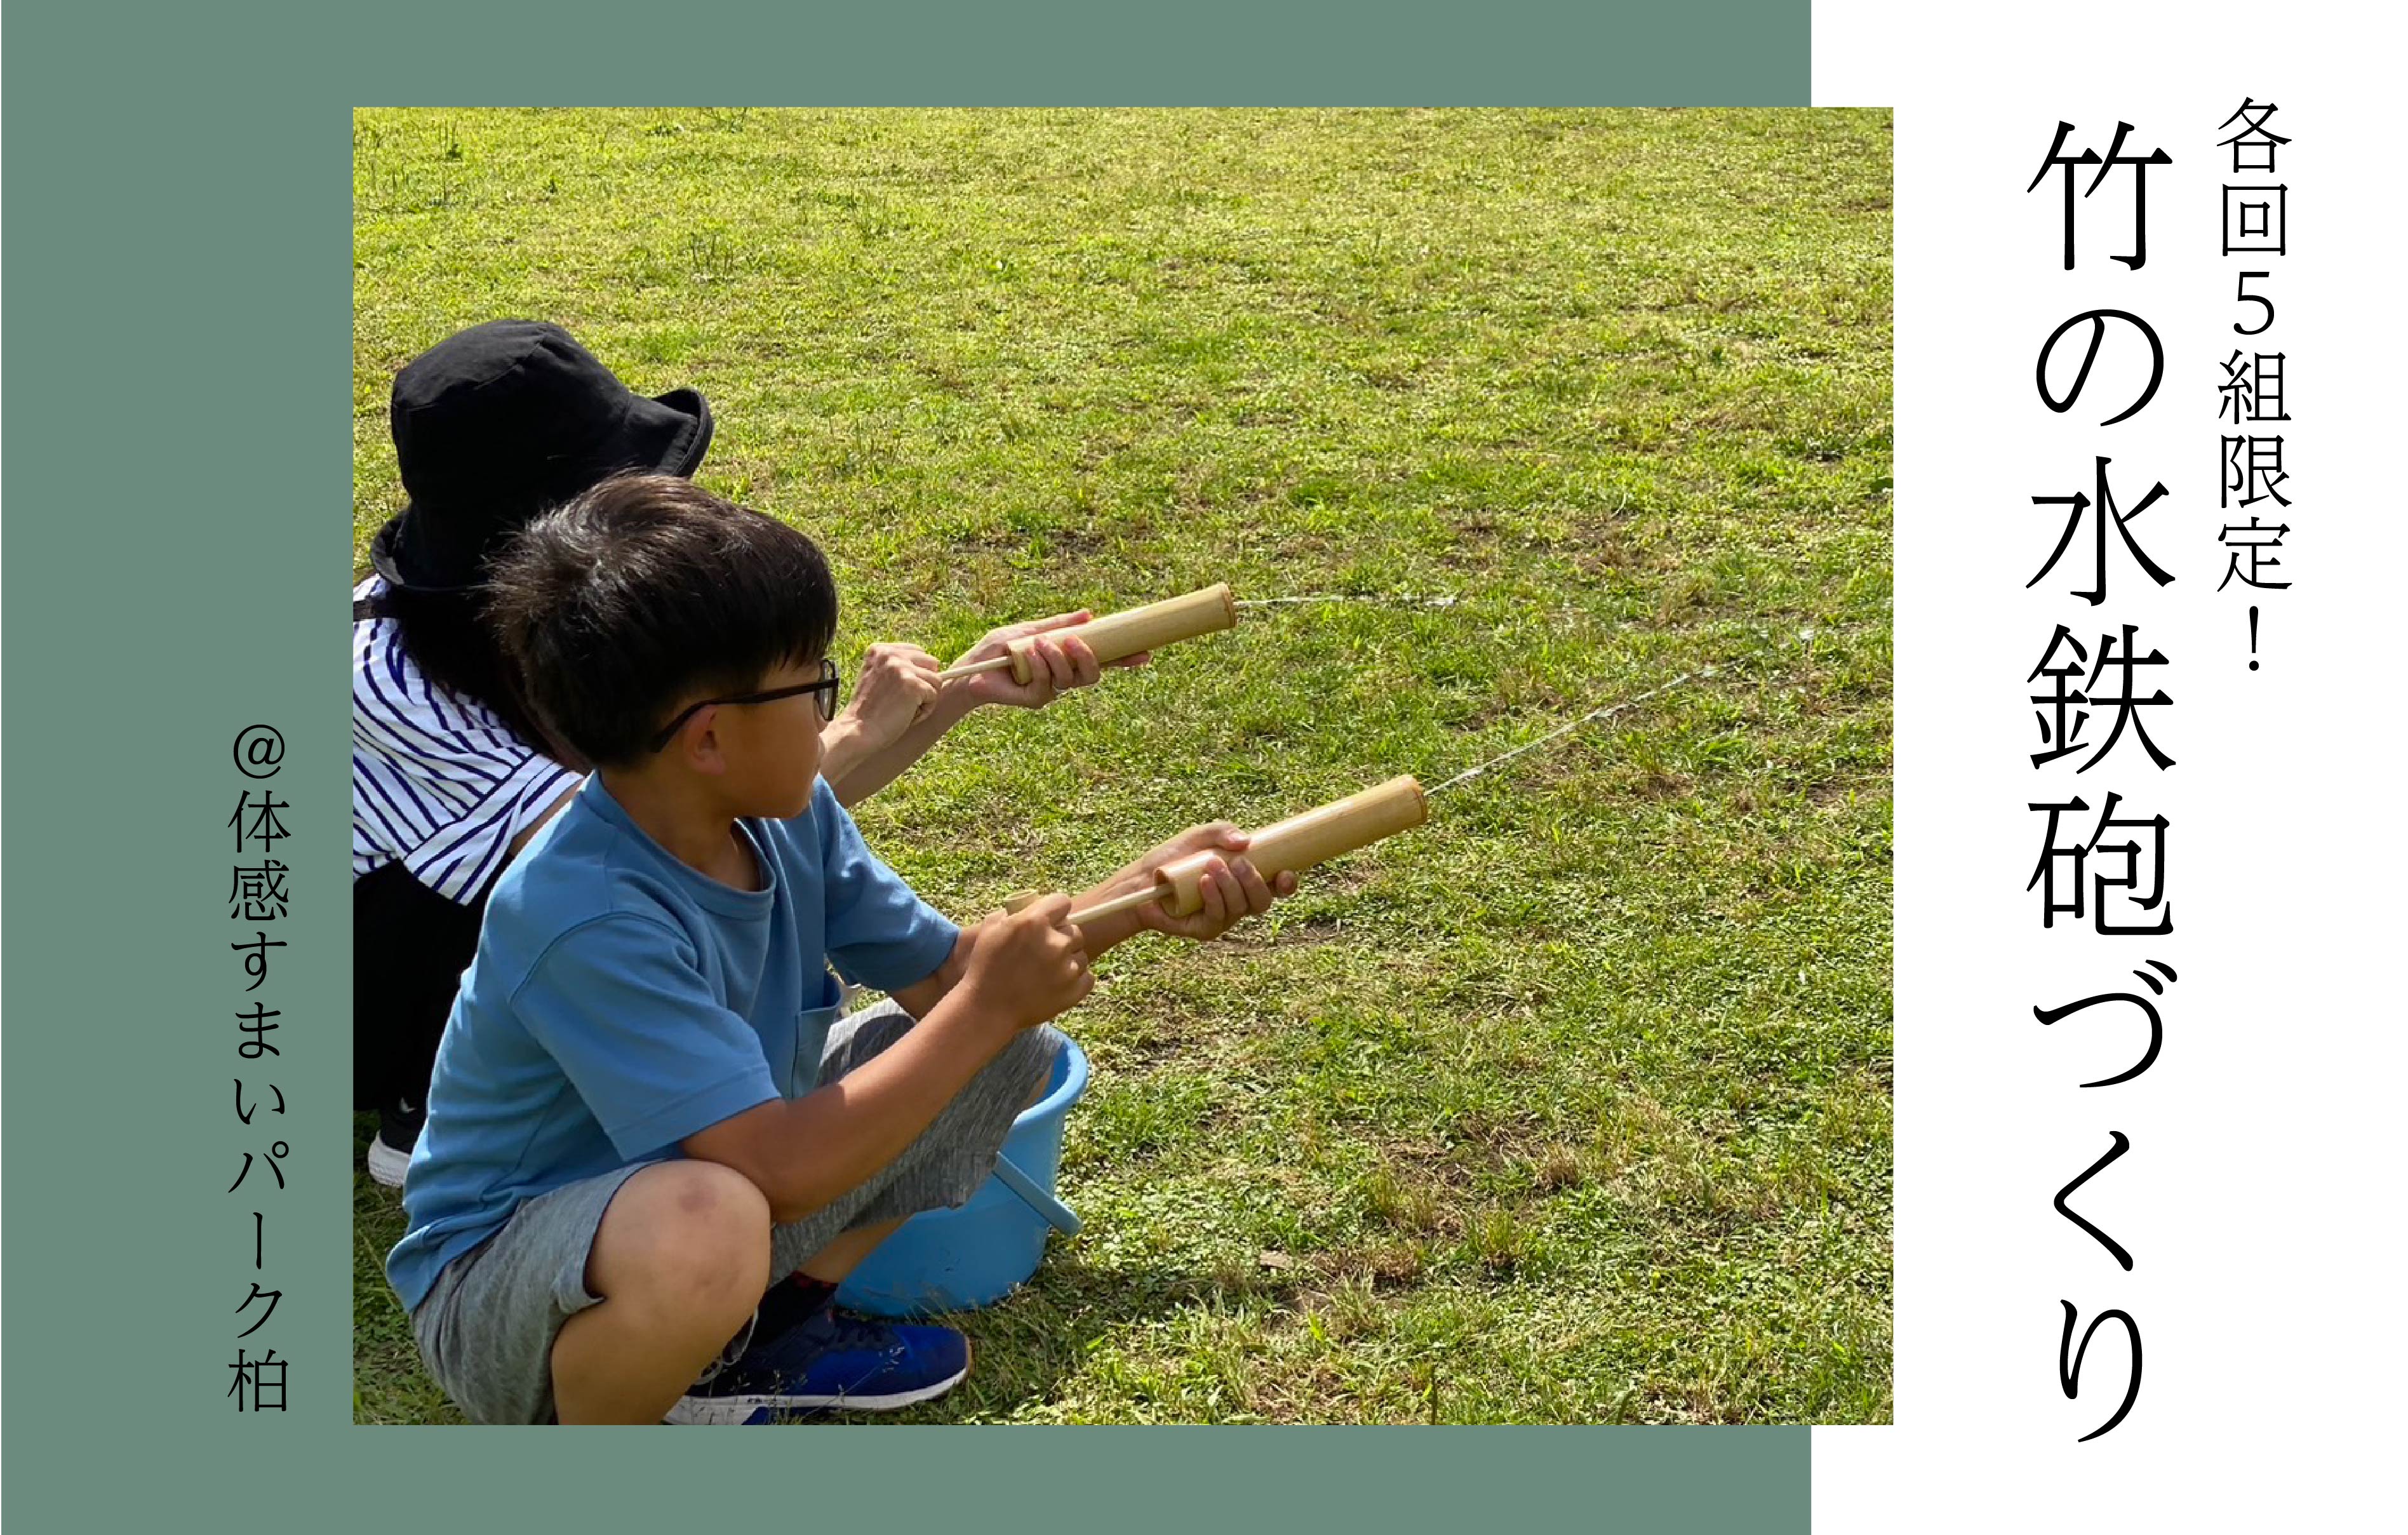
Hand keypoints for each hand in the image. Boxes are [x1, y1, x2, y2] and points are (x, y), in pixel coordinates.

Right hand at [837, 643, 943, 750]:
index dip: (916, 673)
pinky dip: (924, 711)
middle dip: (924, 683)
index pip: (918, 652)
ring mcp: (902, 668)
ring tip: (903, 710)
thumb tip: (935, 665)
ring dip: (924, 699)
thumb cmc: (869, 711)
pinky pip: (934, 696)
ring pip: (935, 680)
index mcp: (879, 650)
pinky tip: (906, 717)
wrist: (858, 731)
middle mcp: (890, 654)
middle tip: (903, 701)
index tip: (899, 690)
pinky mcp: (913, 685)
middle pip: (930, 663)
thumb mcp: (877, 677)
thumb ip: (896, 667)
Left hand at [950, 610, 1148, 708]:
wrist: (971, 668)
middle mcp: (1063, 678)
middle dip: (1089, 657)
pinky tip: (1028, 655)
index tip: (1145, 653)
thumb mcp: (1030, 629)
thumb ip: (1058, 624)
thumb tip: (1089, 614)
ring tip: (1040, 644)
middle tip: (1074, 640)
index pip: (1102, 662)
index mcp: (1067, 660)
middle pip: (1092, 675)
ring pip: (1070, 679)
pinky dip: (1039, 666)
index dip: (1125, 660)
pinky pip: (1046, 684)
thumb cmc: (999, 649)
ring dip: (1058, 658)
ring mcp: (1051, 691)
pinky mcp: (1035, 700)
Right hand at [962, 894, 1092, 1030]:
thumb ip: (1012, 913)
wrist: (987, 1009)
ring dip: (1068, 960)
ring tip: (1047, 972)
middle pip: (1075, 930)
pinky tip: (1056, 984)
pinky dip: (1075, 980)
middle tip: (1045, 951)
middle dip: (1062, 937)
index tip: (1050, 920)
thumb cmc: (985, 967)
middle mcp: (1055, 942)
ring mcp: (1067, 968)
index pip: (1062, 902)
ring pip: (1081, 954)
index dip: (1056, 910)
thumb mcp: (990, 929)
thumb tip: (1030, 908)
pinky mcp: (1074, 990)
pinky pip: (1087, 977)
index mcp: (1034, 922)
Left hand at [1125, 823, 1297, 942]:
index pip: (1275, 887)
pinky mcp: (1206, 928)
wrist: (1143, 879)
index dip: (1287, 884)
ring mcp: (1224, 917)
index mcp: (1245, 880)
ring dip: (1230, 886)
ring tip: (1211, 867)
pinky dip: (1214, 898)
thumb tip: (1245, 842)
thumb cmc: (1175, 857)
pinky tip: (1204, 883)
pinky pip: (1218, 916)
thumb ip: (1223, 832)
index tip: (1286, 872)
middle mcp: (1239, 901)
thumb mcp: (1200, 836)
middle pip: (1262, 901)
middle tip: (1237, 863)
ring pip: (1241, 908)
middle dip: (1254, 882)